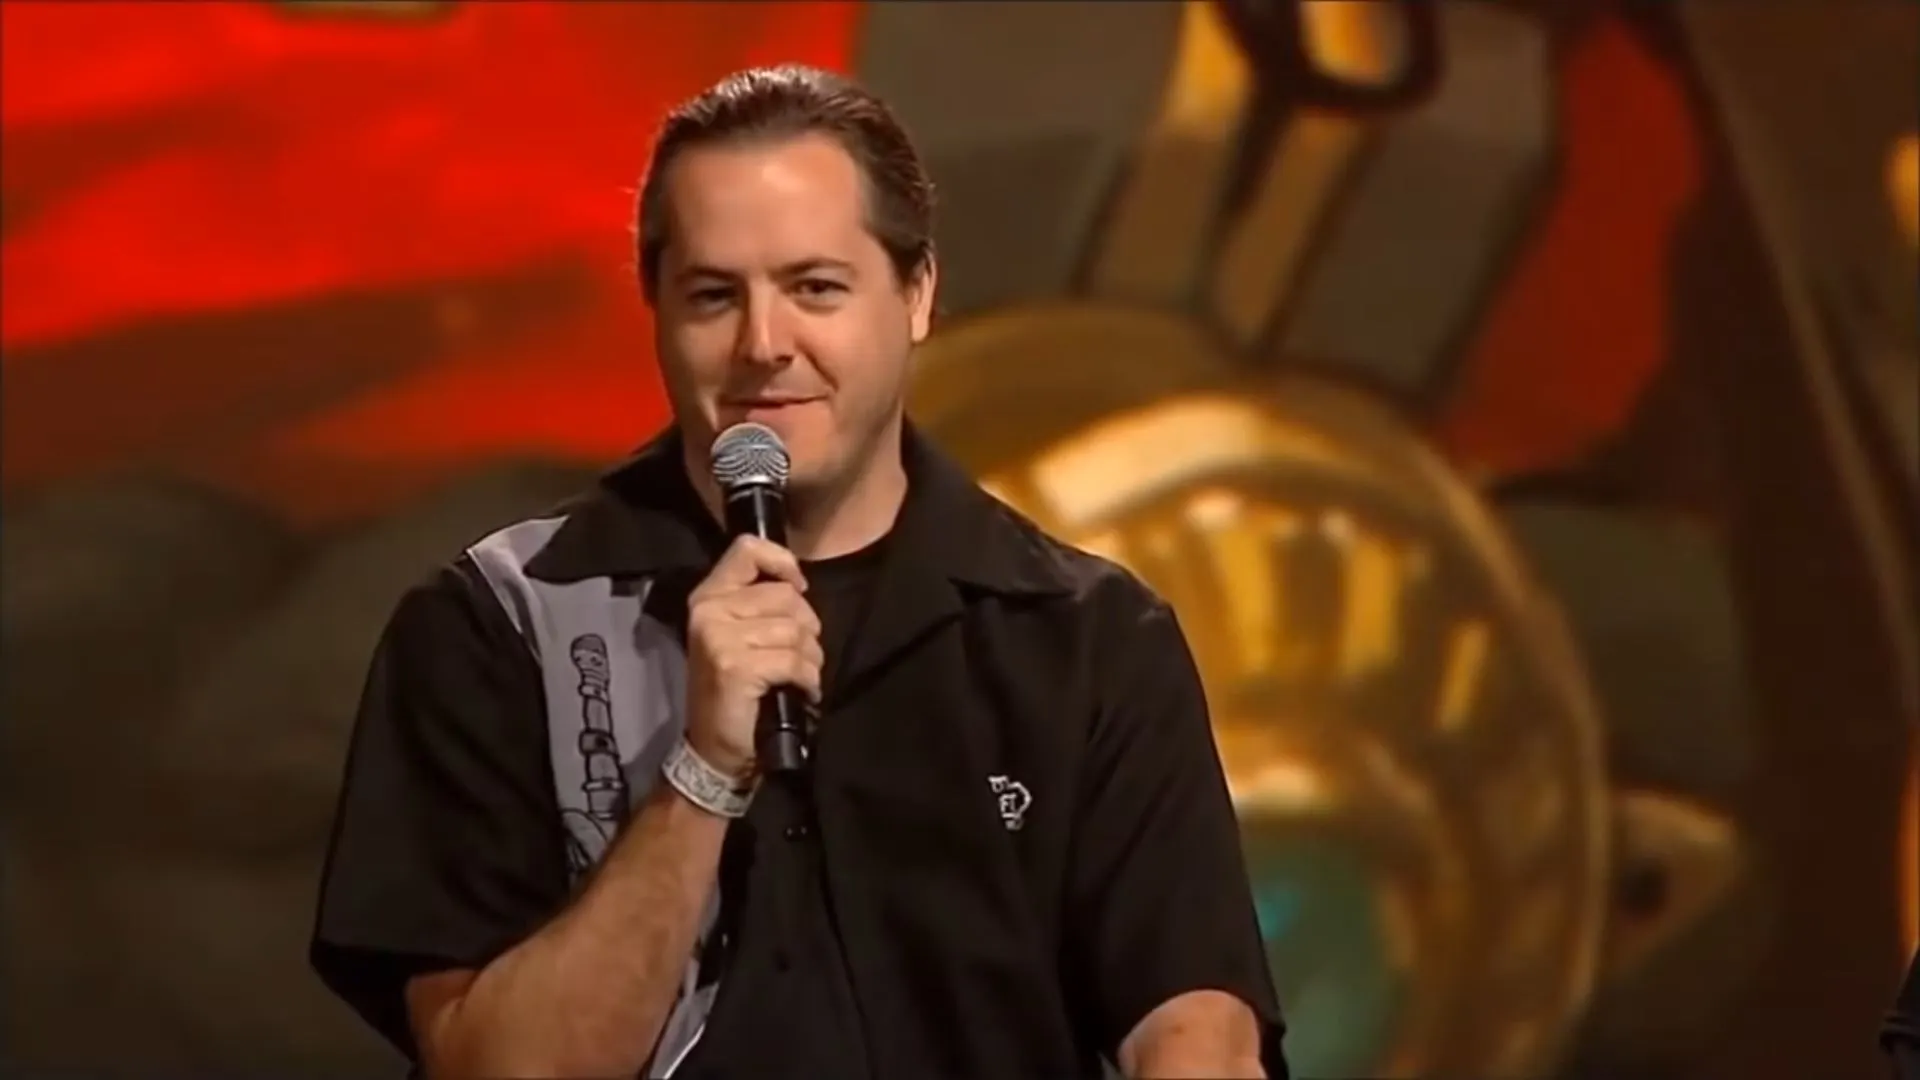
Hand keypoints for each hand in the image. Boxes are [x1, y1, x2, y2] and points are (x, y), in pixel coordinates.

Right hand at [683, 534, 822, 779]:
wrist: (714, 750)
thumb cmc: (733, 691)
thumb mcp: (736, 636)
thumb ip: (758, 603)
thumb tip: (797, 583)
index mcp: (707, 597)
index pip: (747, 549)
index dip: (783, 562)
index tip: (798, 586)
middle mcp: (708, 611)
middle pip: (786, 596)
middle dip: (806, 628)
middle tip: (798, 656)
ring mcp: (719, 638)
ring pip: (796, 630)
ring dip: (810, 658)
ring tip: (798, 676)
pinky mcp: (736, 666)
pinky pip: (795, 660)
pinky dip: (808, 679)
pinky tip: (801, 692)